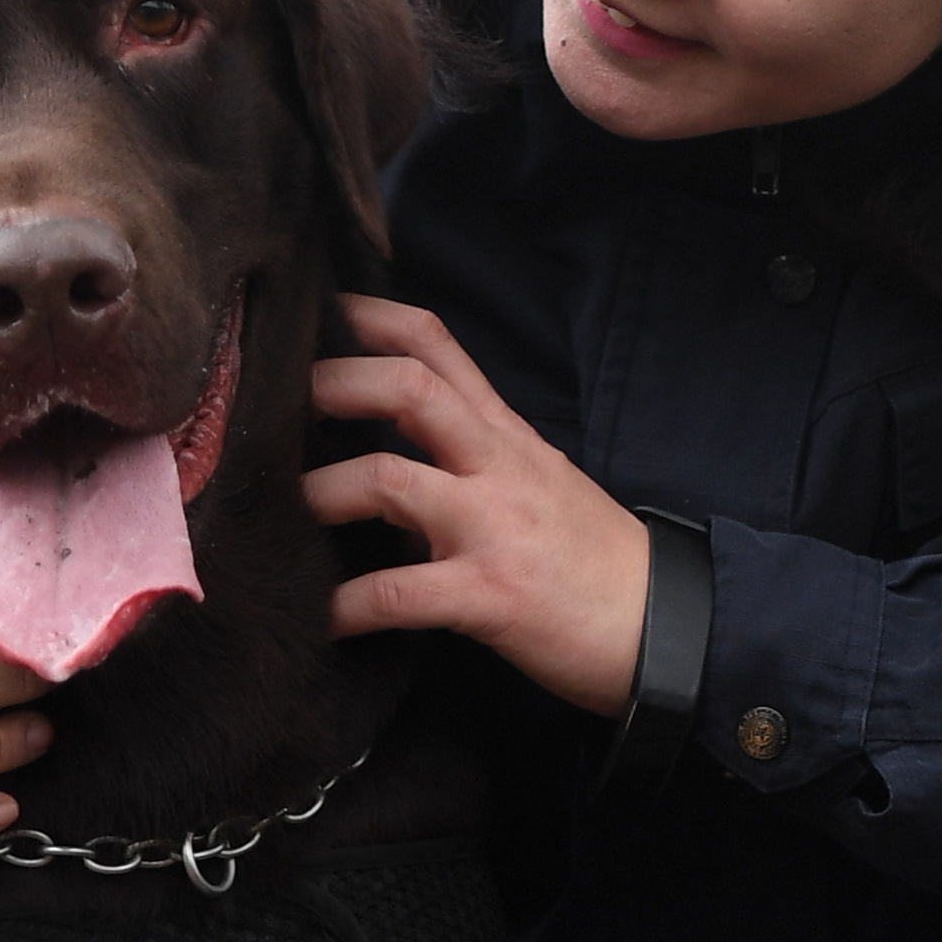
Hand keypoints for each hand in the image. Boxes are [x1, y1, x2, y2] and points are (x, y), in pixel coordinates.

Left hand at [305, 298, 650, 715]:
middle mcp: (499, 466)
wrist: (669, 630)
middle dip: (333, 384)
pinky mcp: (490, 595)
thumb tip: (394, 447)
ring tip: (282, 516)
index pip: (436, 346)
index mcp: (507, 436)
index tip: (316, 311)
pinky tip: (321, 620)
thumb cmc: (596, 562)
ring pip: (389, 479)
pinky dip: (347, 606)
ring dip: (322, 494)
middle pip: (408, 388)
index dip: (369, 318)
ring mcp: (494, 528)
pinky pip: (399, 594)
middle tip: (272, 406)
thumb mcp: (541, 482)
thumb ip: (474, 455)